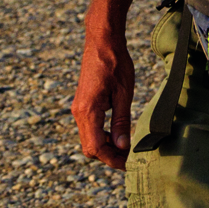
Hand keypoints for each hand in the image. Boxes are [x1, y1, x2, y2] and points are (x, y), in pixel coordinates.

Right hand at [74, 25, 135, 169]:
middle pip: (89, 147)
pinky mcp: (82, 105)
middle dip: (109, 156)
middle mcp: (78, 113)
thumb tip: (122, 146)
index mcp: (88, 111)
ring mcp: (78, 109)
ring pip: (88, 139)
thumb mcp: (124, 93)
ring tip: (127, 149)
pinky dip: (102, 136)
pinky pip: (89, 128)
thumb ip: (121, 121)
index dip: (112, 159)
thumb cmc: (116, 64)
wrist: (102, 42)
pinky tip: (118, 135)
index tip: (128, 165)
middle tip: (130, 159)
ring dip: (105, 147)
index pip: (96, 147)